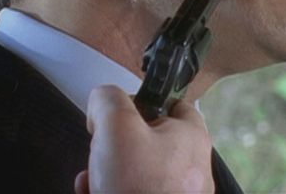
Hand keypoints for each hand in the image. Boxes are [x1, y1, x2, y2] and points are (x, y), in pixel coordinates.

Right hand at [74, 85, 214, 193]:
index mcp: (190, 138)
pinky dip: (112, 193)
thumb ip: (108, 100)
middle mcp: (191, 167)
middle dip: (115, 143)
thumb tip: (101, 100)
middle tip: (101, 149)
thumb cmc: (138, 189)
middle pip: (147, 138)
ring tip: (94, 179)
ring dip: (108, 171)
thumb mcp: (116, 126)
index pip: (174, 103)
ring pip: (136, 170)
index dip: (144, 100)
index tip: (120, 108)